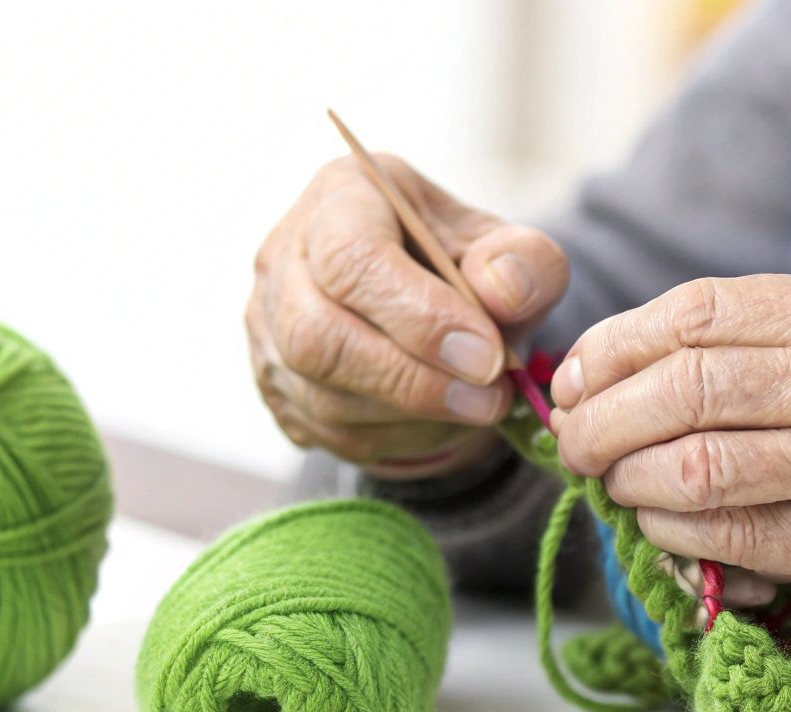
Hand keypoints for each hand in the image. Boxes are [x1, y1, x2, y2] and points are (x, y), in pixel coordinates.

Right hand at [247, 153, 567, 477]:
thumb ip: (524, 262)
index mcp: (342, 196)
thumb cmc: (466, 268)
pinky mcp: (273, 383)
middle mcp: (286, 256)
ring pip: (320, 394)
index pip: (351, 258)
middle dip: (412, 380)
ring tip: (475, 406)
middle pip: (317, 335)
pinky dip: (393, 436)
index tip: (488, 357)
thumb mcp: (510, 250)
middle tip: (488, 398)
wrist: (432, 304)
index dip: (420, 316)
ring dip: (410, 415)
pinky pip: (324, 431)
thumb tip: (504, 291)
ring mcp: (266, 324)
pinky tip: (436, 418)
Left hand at [549, 273, 790, 666]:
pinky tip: (658, 524)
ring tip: (610, 481)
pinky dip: (675, 532)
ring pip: (695, 465)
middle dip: (601, 418)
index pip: (696, 313)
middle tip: (573, 439)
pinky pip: (735, 536)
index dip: (614, 345)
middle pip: (681, 388)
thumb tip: (631, 361)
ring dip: (629, 477)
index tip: (575, 375)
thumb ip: (770, 335)